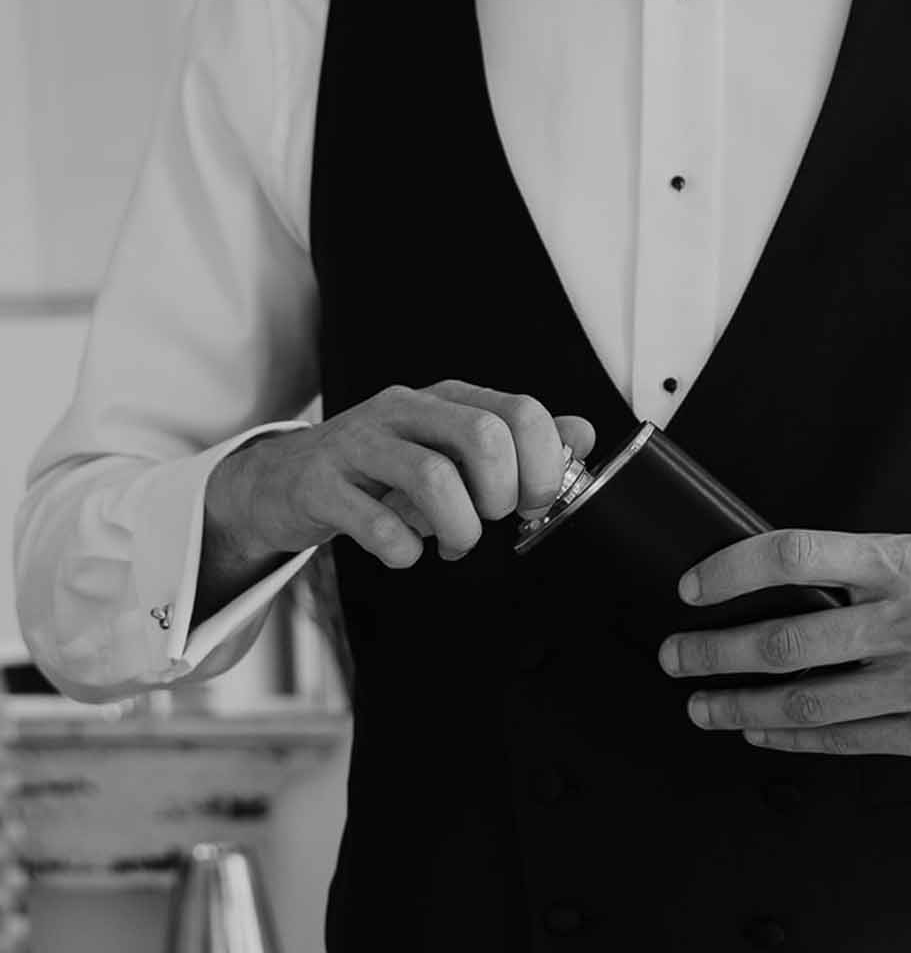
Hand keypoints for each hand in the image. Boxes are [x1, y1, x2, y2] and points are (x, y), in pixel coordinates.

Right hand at [211, 382, 596, 569]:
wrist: (285, 482)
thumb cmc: (381, 472)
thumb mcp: (450, 449)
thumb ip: (516, 443)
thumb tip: (583, 434)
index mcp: (446, 399)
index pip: (520, 412)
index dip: (543, 465)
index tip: (534, 503)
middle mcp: (404, 410)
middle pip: (482, 437)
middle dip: (502, 495)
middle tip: (493, 521)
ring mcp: (358, 444)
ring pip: (432, 478)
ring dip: (459, 527)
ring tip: (455, 542)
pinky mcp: (321, 484)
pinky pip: (376, 524)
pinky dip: (403, 550)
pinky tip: (404, 552)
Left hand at [657, 529, 910, 757]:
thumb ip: (852, 571)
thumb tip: (761, 583)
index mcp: (901, 562)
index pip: (796, 555)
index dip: (732, 570)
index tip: (691, 588)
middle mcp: (909, 621)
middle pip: (785, 639)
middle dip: (714, 651)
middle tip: (674, 657)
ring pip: (804, 700)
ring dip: (738, 705)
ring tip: (701, 703)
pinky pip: (840, 739)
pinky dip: (787, 735)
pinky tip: (757, 727)